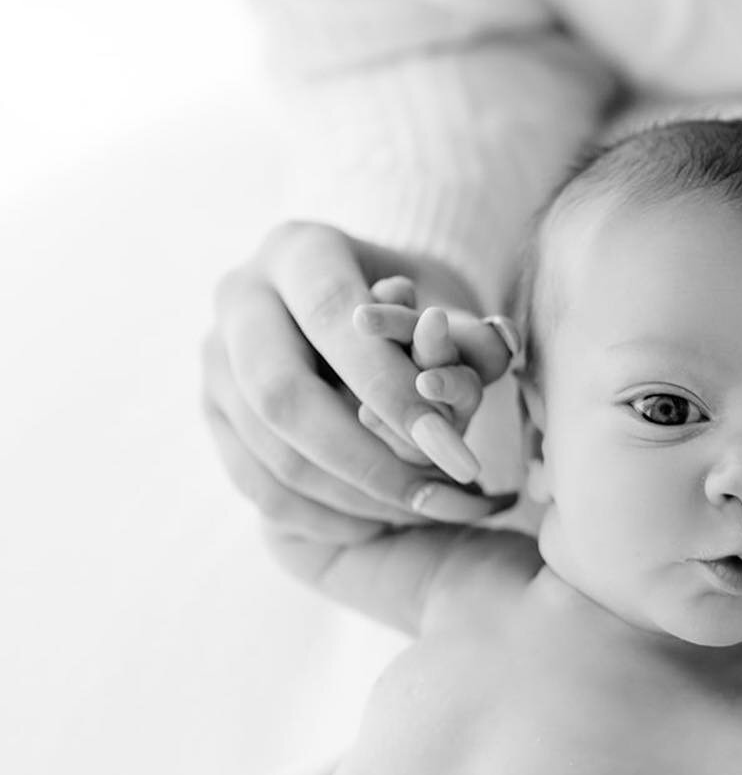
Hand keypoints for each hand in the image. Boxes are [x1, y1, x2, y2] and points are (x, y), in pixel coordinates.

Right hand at [203, 222, 516, 541]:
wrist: (355, 310)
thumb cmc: (417, 306)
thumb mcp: (451, 304)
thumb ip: (471, 334)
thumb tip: (499, 350)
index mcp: (299, 248)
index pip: (333, 317)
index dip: (392, 391)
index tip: (455, 452)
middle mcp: (240, 296)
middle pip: (282, 394)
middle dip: (367, 460)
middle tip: (440, 501)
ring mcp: (214, 358)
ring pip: (269, 451)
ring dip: (352, 498)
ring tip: (424, 515)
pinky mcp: (210, 414)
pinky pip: (257, 486)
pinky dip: (321, 517)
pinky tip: (379, 526)